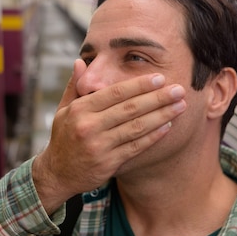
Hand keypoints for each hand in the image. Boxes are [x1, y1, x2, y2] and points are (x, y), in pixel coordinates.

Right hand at [32, 59, 186, 213]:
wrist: (57, 174)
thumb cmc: (63, 137)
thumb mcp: (63, 110)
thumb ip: (75, 86)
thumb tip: (81, 62)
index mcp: (80, 110)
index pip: (115, 93)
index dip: (139, 85)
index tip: (159, 78)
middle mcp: (89, 127)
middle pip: (130, 109)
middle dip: (157, 98)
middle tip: (178, 89)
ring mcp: (99, 146)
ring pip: (136, 128)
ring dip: (162, 116)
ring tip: (180, 106)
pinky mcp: (108, 163)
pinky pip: (136, 147)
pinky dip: (153, 136)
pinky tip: (168, 127)